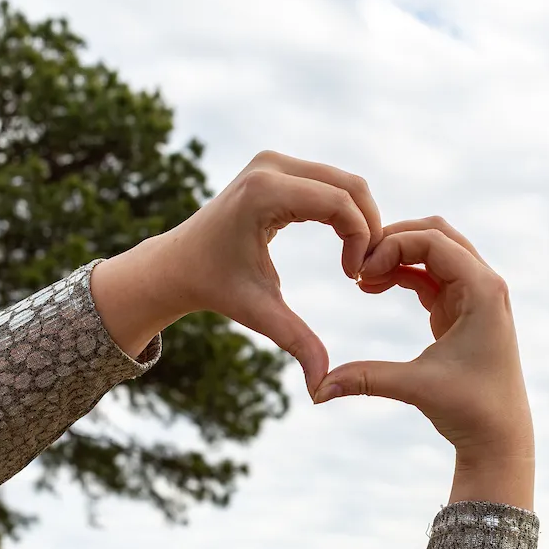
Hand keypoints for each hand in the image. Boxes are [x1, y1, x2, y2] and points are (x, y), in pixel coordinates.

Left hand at [91, 151, 381, 395]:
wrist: (178, 264)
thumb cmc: (217, 287)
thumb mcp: (259, 312)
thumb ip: (296, 342)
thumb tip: (321, 387)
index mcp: (264, 192)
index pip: (339, 203)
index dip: (361, 239)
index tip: (354, 278)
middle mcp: (270, 165)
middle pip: (350, 185)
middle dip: (370, 227)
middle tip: (367, 269)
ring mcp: (274, 161)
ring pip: (346, 182)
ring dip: (361, 220)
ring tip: (356, 261)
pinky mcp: (278, 165)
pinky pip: (331, 182)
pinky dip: (347, 211)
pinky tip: (345, 247)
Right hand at [312, 218, 534, 510]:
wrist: (499, 436)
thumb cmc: (470, 409)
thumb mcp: (416, 387)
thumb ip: (367, 379)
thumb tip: (316, 390)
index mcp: (483, 290)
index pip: (434, 241)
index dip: (392, 246)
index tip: (361, 273)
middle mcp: (484, 284)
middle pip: (436, 233)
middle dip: (394, 241)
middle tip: (358, 265)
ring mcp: (475, 294)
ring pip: (434, 250)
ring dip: (397, 256)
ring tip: (361, 279)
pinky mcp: (463, 308)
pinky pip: (430, 274)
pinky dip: (403, 273)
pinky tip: (372, 287)